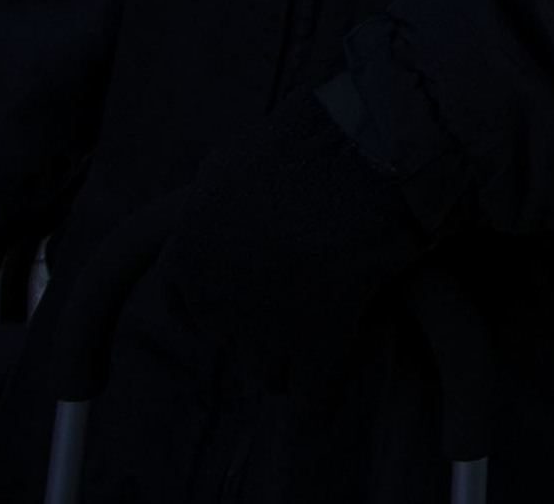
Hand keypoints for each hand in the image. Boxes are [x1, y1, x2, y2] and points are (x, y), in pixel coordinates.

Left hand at [154, 92, 429, 393]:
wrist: (369, 151)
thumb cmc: (311, 140)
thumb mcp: (236, 158)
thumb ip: (217, 196)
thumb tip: (214, 201)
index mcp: (184, 255)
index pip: (184, 303)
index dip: (217, 299)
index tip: (244, 294)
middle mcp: (215, 299)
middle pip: (228, 337)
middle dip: (255, 327)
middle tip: (291, 308)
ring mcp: (265, 328)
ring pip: (268, 370)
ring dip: (289, 359)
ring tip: (320, 341)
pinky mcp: (319, 344)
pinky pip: (312, 395)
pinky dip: (316, 404)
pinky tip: (319, 413)